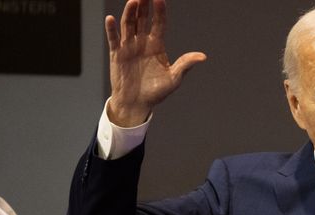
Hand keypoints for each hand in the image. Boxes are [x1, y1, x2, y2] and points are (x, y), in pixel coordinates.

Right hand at [106, 0, 206, 126]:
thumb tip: (203, 57)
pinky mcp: (117, 54)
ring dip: (130, 12)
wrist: (137, 104)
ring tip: (133, 1)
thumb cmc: (156, 92)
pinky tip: (111, 18)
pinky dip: (112, 29)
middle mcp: (142, 42)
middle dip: (144, 5)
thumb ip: (185, 65)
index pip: (159, 23)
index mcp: (157, 45)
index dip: (160, 11)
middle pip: (143, 19)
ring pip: (129, 25)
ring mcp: (129, 46)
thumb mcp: (174, 79)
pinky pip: (114, 39)